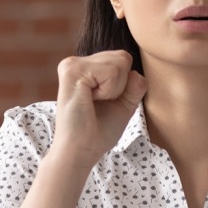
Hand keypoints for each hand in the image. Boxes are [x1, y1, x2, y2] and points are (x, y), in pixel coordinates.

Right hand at [52, 50, 146, 166]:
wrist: (81, 151)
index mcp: (85, 67)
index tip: (104, 102)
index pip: (122, 59)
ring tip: (93, 102)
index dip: (124, 84)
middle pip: (123, 57)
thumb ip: (134, 86)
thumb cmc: (99, 131)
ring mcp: (72, 64)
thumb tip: (136, 73)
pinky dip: (109, 91)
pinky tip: (90, 101)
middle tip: (98, 103)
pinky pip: (112, 71)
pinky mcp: (72, 70)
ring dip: (114, 89)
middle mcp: (76, 61)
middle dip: (121, 84)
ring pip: (120, 62)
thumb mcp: (124, 104)